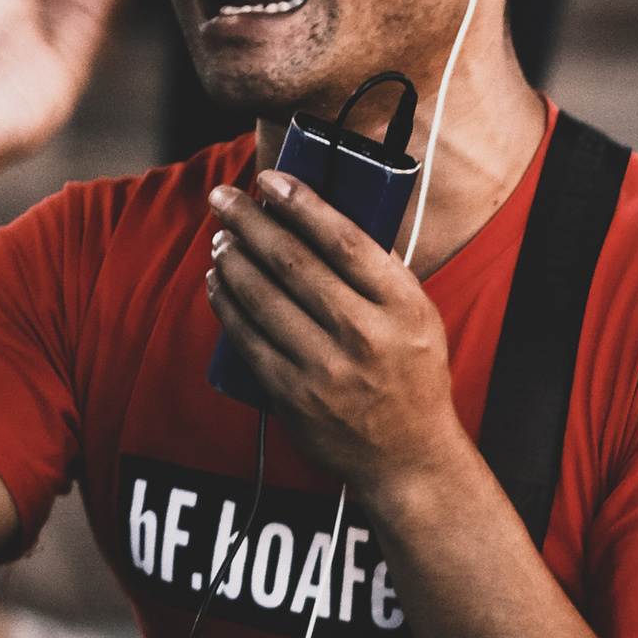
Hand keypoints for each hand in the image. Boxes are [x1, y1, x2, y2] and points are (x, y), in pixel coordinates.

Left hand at [203, 169, 467, 505]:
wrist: (409, 457)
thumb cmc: (412, 377)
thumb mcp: (420, 317)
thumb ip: (382, 272)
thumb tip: (325, 217)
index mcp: (403, 306)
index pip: (344, 240)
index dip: (300, 204)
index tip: (269, 180)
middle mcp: (365, 334)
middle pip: (294, 263)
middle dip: (251, 223)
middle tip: (225, 198)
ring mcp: (326, 368)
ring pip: (264, 298)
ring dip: (233, 260)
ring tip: (220, 238)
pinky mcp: (294, 396)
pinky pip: (248, 339)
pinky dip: (227, 305)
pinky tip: (217, 283)